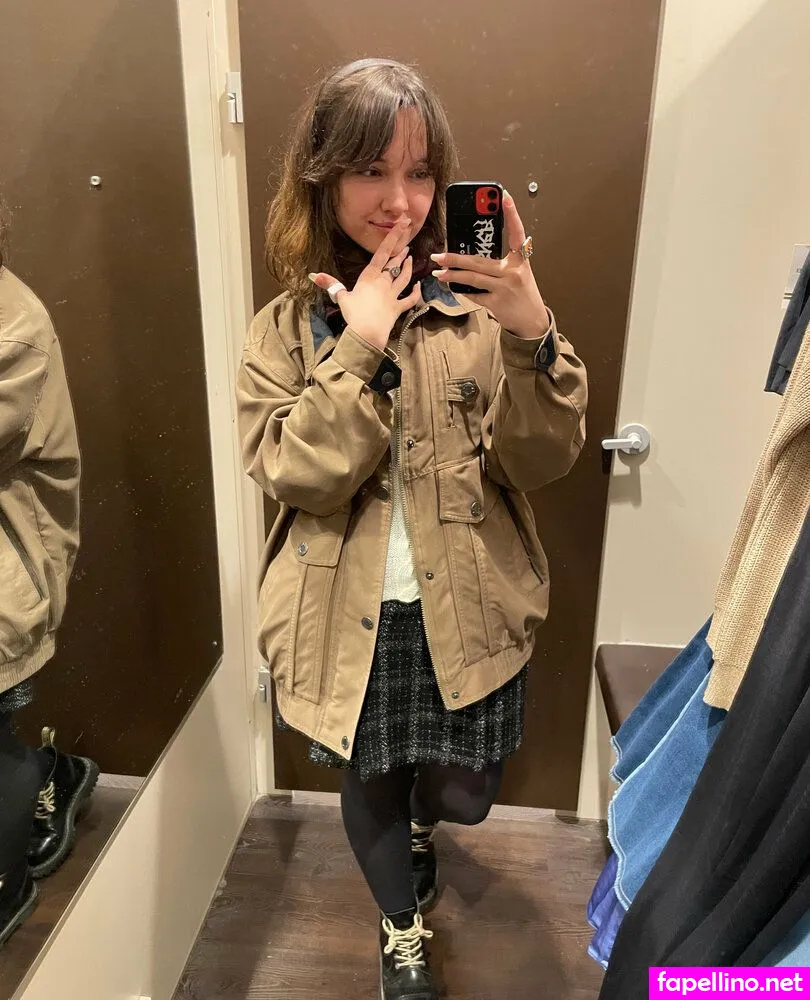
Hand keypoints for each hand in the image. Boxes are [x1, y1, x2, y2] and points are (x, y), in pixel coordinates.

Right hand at [308, 220, 422, 351]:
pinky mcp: (398, 308)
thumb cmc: (354, 314)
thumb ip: (330, 284)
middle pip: (395, 263)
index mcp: (370, 276)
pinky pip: (410, 299)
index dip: (393, 238)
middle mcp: (384, 282)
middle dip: (402, 250)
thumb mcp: (340, 297)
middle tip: (407, 240)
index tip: (401, 226)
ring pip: (404, 277)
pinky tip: (418, 286)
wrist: (367, 333)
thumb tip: (314, 275)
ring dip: (408, 267)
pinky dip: (415, 293)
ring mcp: (393, 295)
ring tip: (410, 258)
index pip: (382, 253)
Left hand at [430, 192, 549, 339]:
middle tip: (439, 255)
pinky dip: (464, 291)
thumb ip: (501, 264)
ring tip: (439, 272)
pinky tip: (455, 288)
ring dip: (452, 275)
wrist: (532, 322)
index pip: (516, 233)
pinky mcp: (496, 303)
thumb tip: (473, 257)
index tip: (505, 197)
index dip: (512, 214)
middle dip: (455, 258)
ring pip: (472, 277)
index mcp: (520, 261)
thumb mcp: (518, 274)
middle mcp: (513, 272)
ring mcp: (504, 288)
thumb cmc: (523, 296)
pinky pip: (474, 294)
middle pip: (479, 260)